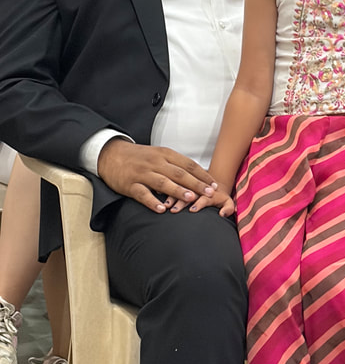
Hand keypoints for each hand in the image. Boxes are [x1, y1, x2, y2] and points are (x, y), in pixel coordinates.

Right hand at [97, 139, 217, 212]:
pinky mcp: (130, 185)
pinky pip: (143, 194)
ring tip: (191, 198)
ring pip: (163, 182)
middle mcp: (155, 162)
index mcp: (164, 154)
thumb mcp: (158, 154)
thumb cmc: (139, 157)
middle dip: (196, 184)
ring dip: (178, 190)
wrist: (110, 154)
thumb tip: (197, 177)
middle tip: (210, 193)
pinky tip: (162, 209)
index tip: (214, 184)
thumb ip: (175, 164)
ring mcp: (142, 173)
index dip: (202, 175)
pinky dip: (153, 201)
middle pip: (179, 173)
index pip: (188, 164)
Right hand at [165, 182, 234, 216]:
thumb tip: (223, 214)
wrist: (212, 182)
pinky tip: (160, 199)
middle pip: (189, 191)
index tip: (193, 210)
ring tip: (166, 206)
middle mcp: (197, 186)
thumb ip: (228, 208)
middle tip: (174, 210)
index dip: (199, 202)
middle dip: (181, 201)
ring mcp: (187, 184)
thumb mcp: (227, 201)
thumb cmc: (219, 196)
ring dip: (171, 197)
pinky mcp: (179, 184)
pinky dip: (165, 193)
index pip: (205, 196)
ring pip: (178, 188)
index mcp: (209, 190)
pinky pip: (171, 186)